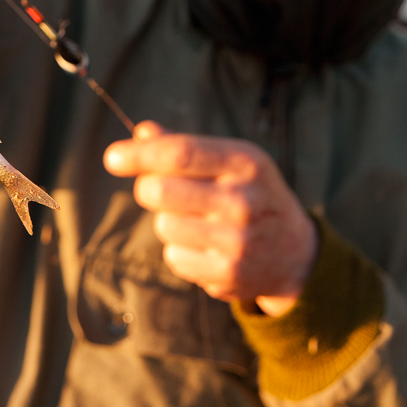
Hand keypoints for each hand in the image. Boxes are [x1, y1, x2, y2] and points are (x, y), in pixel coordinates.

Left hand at [103, 122, 317, 316]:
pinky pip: (174, 256)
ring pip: (163, 225)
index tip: (112, 158)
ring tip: (196, 221)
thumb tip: (141, 133)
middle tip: (155, 190)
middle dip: (146, 188)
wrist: (293, 252)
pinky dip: (179, 250)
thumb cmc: (249, 193)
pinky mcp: (228, 274)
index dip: (138, 154)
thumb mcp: (231, 161)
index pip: (180, 153)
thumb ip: (185, 147)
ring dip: (167, 221)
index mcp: (244, 162)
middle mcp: (243, 200)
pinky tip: (205, 246)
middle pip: (160, 191)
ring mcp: (237, 240)